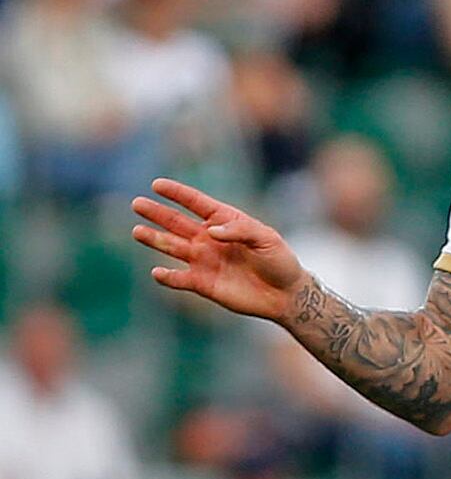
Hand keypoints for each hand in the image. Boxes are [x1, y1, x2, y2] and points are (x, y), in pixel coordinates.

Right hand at [131, 178, 313, 321]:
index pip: (196, 203)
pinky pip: (179, 279)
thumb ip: (240, 230)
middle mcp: (208, 238)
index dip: (177, 193)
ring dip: (155, 239)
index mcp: (224, 221)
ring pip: (172, 247)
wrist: (286, 294)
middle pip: (176, 222)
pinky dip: (167, 277)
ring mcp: (203, 260)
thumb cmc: (279, 261)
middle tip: (137, 203)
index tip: (157, 184)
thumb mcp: (267, 239)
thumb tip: (210, 231)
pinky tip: (157, 272)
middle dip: (157, 213)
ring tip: (138, 231)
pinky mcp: (202, 283)